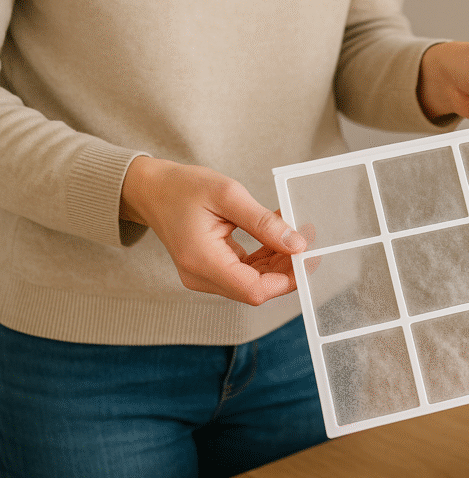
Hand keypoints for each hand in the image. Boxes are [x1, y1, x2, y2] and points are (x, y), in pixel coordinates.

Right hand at [120, 157, 305, 305]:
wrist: (152, 190)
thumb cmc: (183, 188)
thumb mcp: (228, 195)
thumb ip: (264, 222)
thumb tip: (296, 244)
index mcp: (202, 261)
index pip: (254, 290)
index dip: (287, 280)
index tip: (307, 258)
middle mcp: (201, 277)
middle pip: (256, 289)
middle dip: (287, 269)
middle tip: (308, 240)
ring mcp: (204, 277)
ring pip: (254, 282)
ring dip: (278, 263)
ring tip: (296, 234)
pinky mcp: (210, 271)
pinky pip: (245, 273)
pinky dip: (265, 258)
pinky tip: (278, 237)